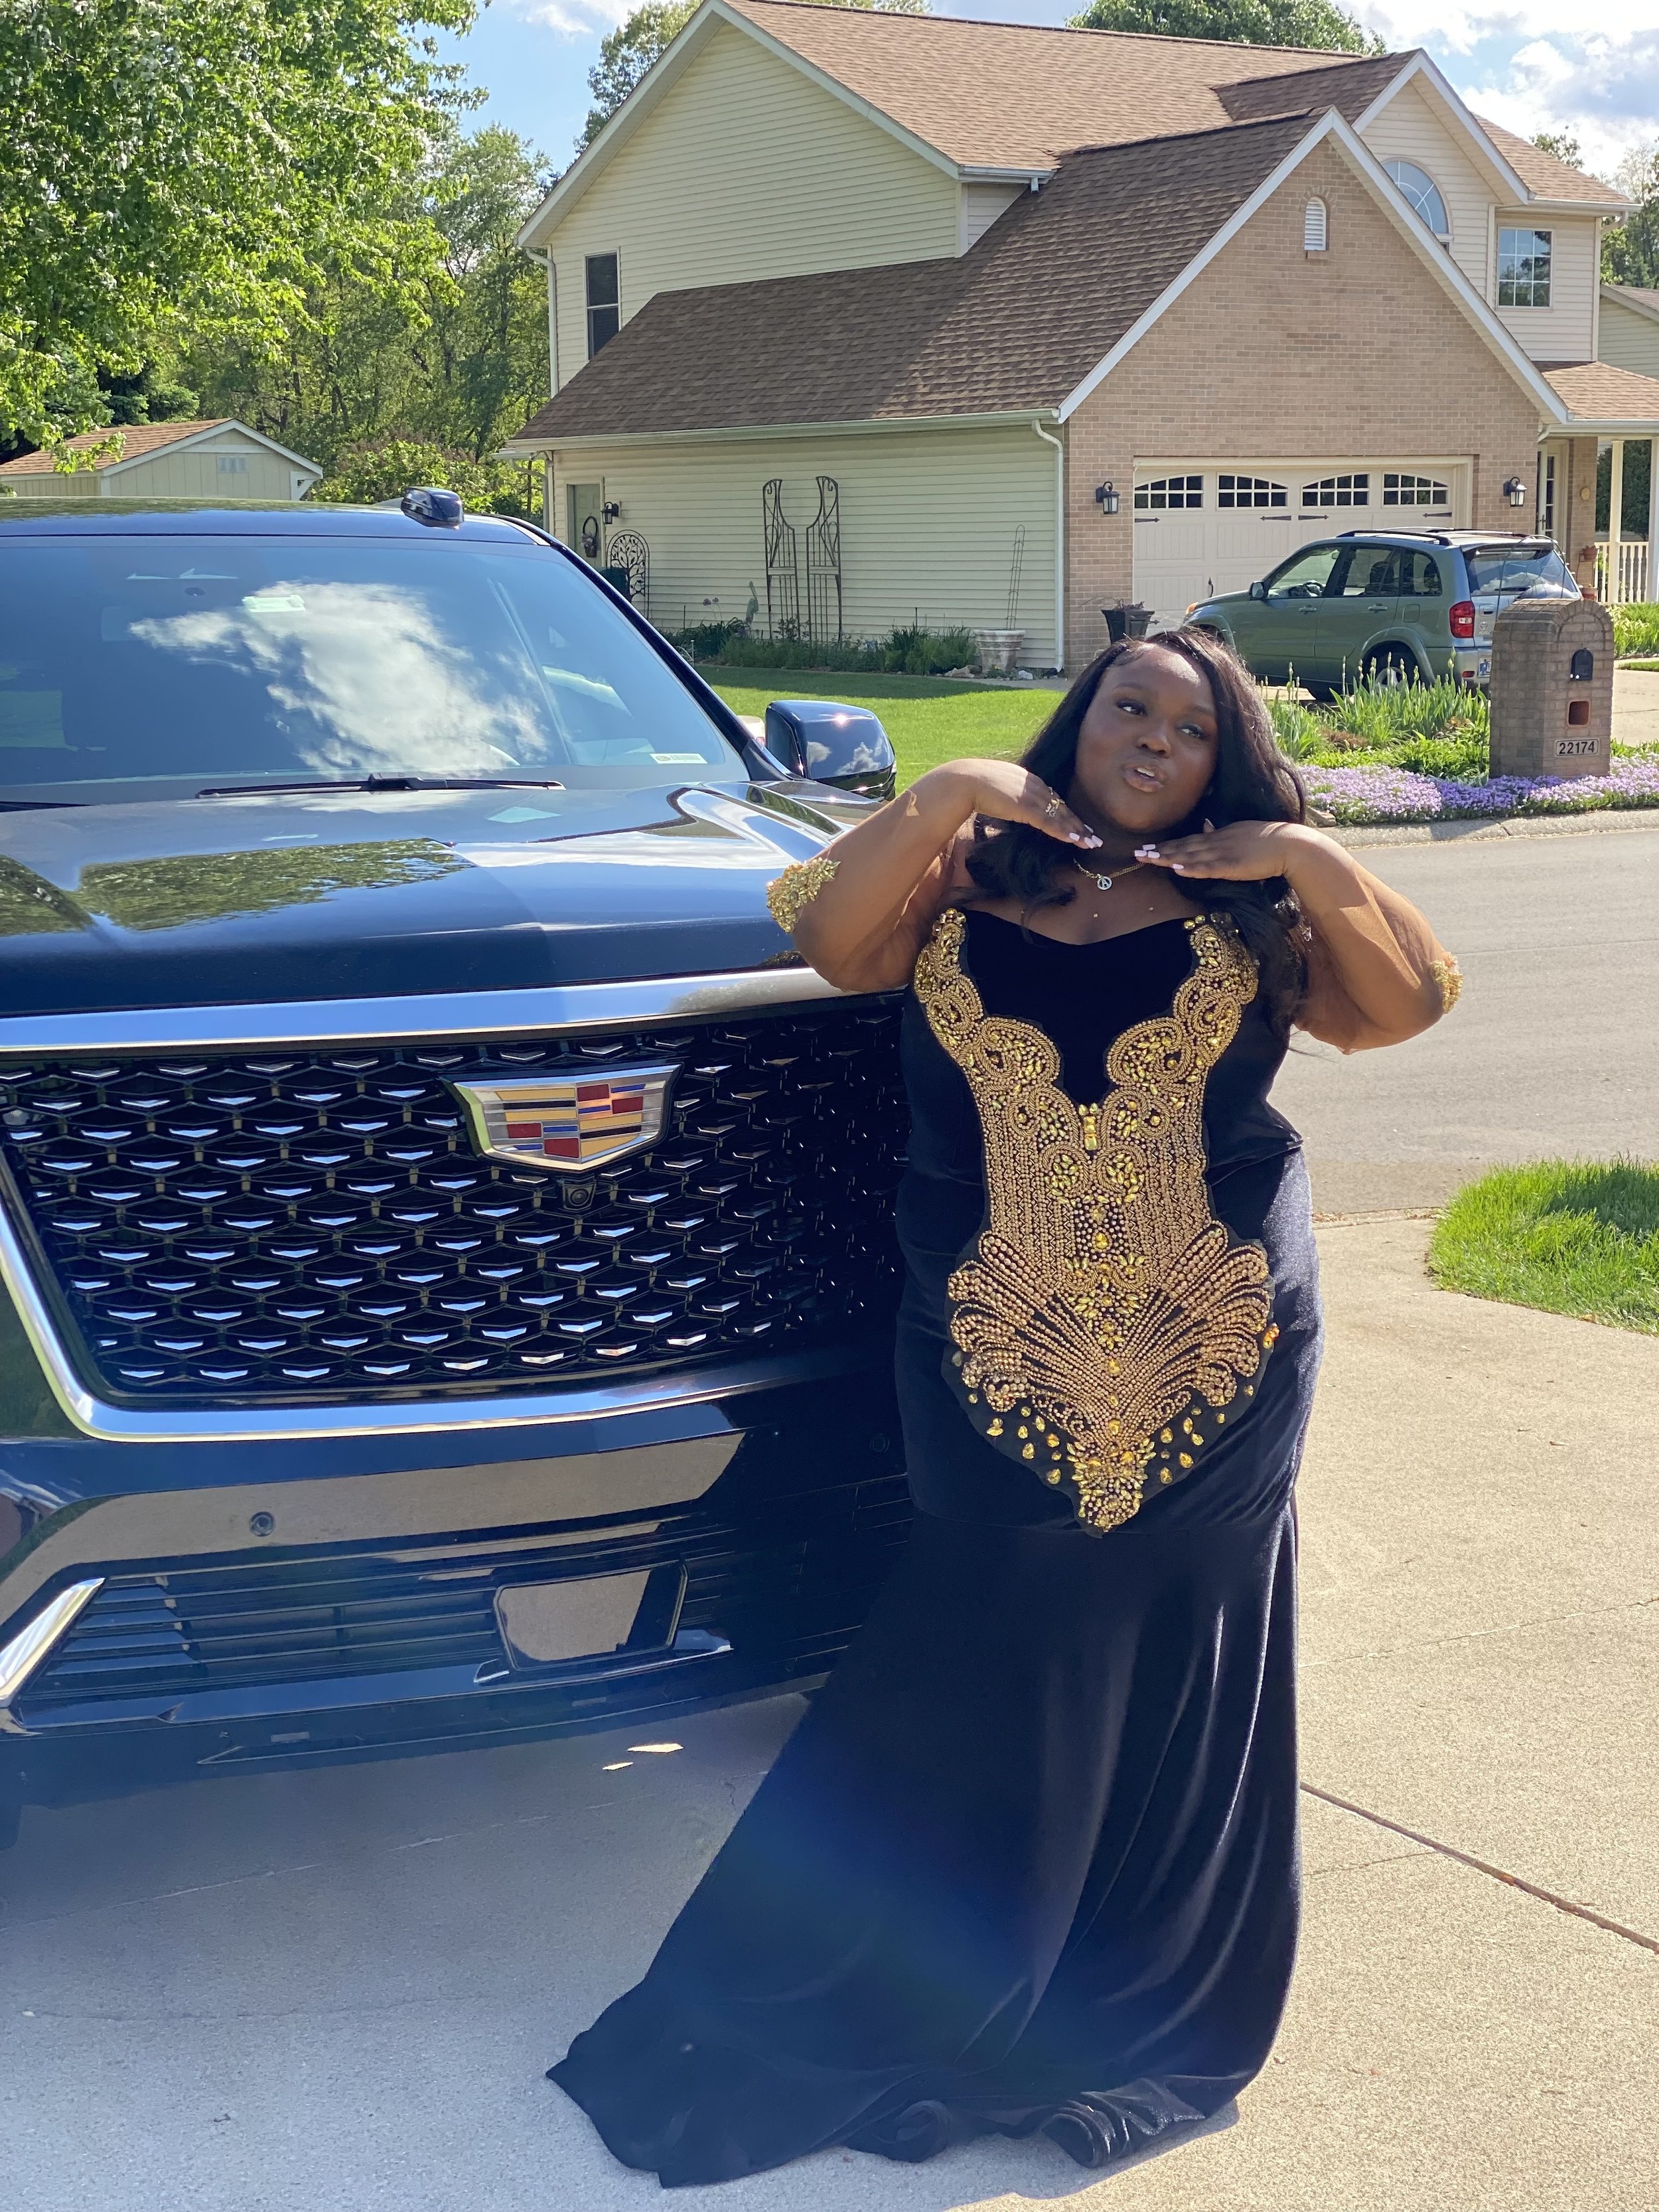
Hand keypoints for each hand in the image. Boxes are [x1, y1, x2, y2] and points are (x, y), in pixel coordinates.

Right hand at [922, 758, 1100, 847]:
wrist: (962, 781)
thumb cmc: (972, 785)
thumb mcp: (996, 788)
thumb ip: (1007, 795)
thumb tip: (1006, 803)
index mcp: (1027, 779)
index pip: (1053, 798)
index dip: (1067, 813)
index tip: (1078, 824)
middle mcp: (1034, 785)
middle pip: (1062, 807)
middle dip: (1079, 824)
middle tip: (1094, 837)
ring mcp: (1030, 796)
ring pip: (1060, 815)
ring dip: (1077, 831)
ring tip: (1091, 843)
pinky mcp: (1024, 807)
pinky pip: (1048, 821)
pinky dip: (1063, 831)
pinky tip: (1075, 840)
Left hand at [1134, 819, 1325, 882]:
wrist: (1291, 845)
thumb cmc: (1271, 842)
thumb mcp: (1243, 834)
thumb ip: (1223, 834)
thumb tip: (1207, 826)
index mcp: (1221, 834)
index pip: (1190, 841)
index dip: (1168, 845)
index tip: (1149, 847)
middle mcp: (1218, 841)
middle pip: (1184, 846)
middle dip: (1159, 851)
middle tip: (1137, 853)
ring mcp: (1224, 852)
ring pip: (1190, 856)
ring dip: (1168, 858)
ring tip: (1148, 859)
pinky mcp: (1233, 865)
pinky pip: (1207, 867)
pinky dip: (1190, 868)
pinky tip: (1176, 868)